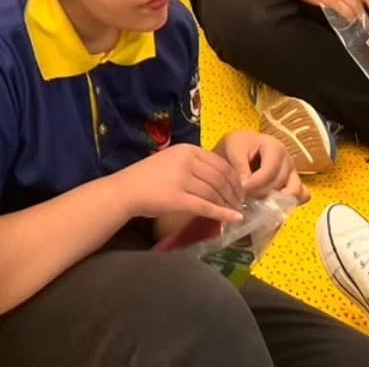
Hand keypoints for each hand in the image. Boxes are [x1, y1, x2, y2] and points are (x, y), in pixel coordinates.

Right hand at [117, 143, 244, 223]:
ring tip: (236, 211)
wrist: (127, 189)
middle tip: (241, 203)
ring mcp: (182, 179)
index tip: (240, 189)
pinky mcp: (179, 199)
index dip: (234, 177)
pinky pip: (206, 207)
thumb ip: (193, 164)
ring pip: (215, 192)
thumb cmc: (149, 176)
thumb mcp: (173, 160)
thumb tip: (220, 178)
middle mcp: (186, 161)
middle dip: (234, 192)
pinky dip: (223, 214)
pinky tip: (233, 218)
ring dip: (229, 204)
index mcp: (187, 149)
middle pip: (220, 178)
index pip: (219, 162)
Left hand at [216, 130, 307, 203]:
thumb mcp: (233, 150)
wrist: (241, 150)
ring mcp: (294, 174)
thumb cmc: (238, 147)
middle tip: (245, 197)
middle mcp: (288, 160)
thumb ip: (239, 167)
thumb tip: (246, 186)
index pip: (269, 172)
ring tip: (258, 203)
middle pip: (280, 184)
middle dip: (261, 194)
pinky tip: (271, 205)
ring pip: (294, 193)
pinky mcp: (296, 185)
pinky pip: (303, 196)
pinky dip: (290, 204)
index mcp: (275, 148)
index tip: (241, 190)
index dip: (255, 184)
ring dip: (276, 202)